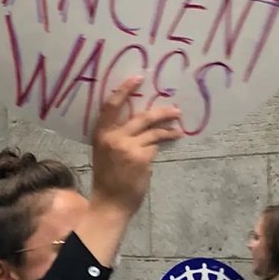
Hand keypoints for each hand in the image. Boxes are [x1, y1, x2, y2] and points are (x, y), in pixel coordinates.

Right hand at [90, 76, 181, 219]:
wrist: (110, 202)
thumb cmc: (107, 177)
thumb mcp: (105, 152)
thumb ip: (117, 136)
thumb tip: (140, 121)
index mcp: (100, 134)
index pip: (111, 106)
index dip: (124, 90)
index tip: (138, 77)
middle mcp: (114, 138)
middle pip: (141, 117)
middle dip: (161, 112)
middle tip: (175, 110)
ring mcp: (128, 147)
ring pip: (153, 132)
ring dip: (168, 130)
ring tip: (178, 130)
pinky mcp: (142, 158)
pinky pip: (156, 146)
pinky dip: (162, 145)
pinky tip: (169, 143)